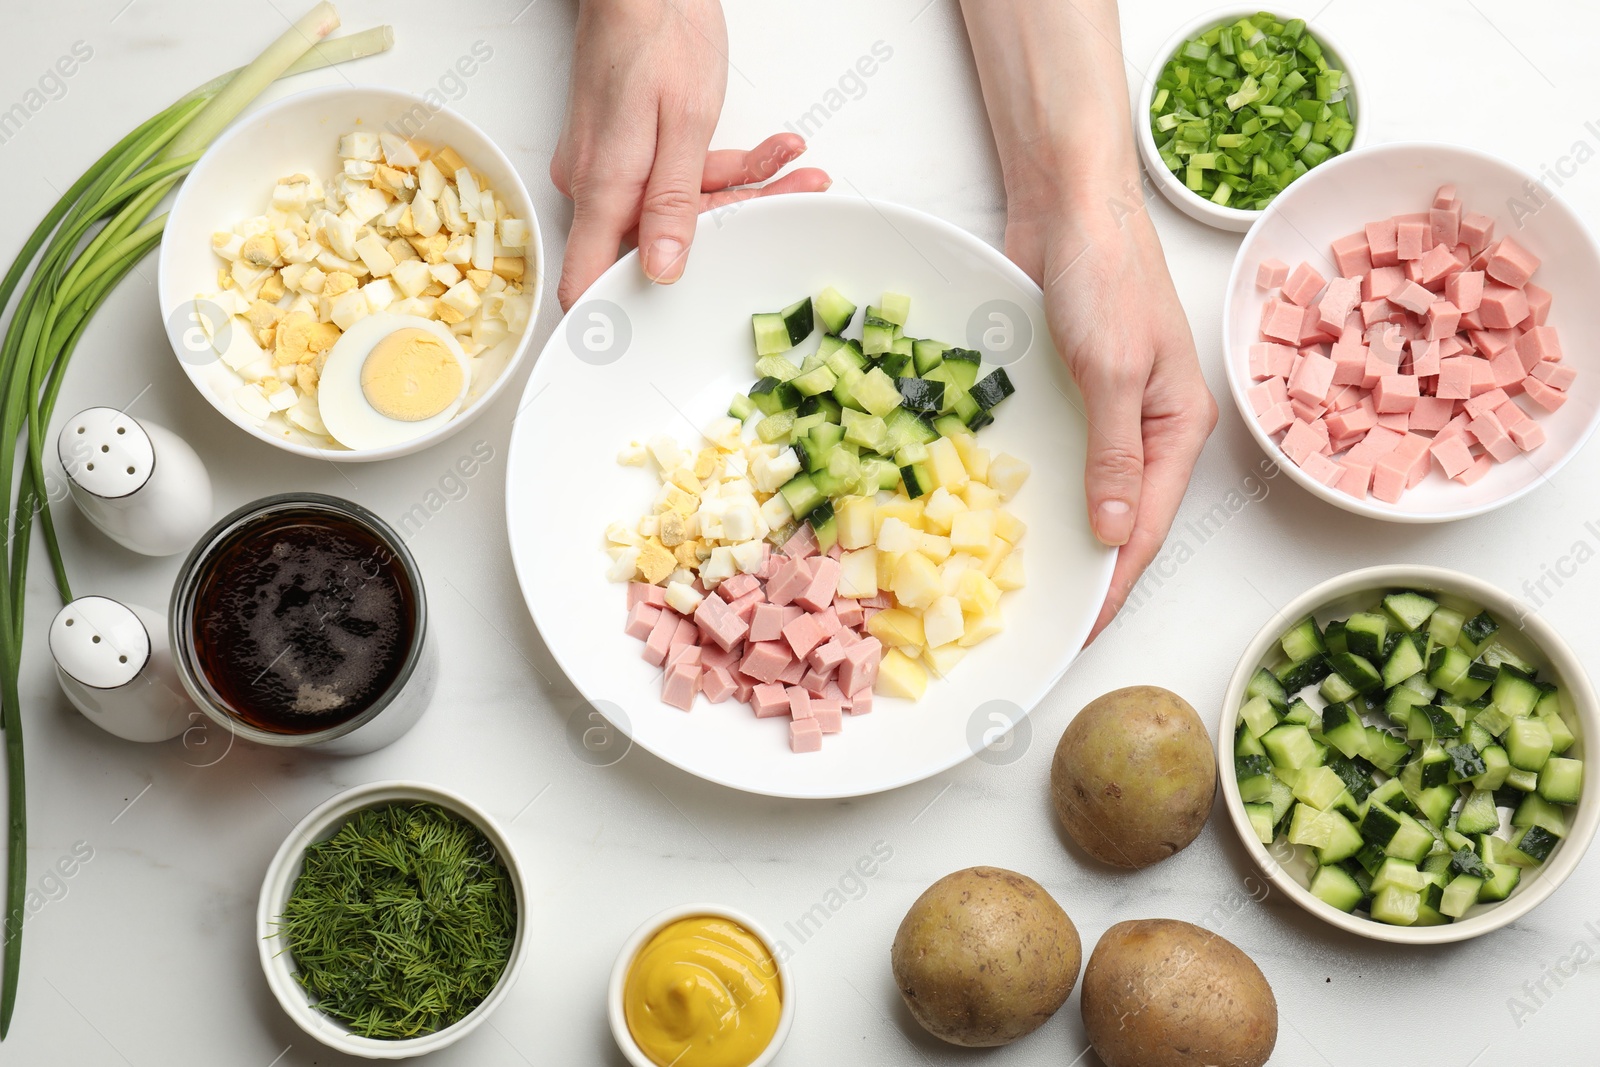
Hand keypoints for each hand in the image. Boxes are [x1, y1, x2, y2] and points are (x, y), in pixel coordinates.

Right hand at [551, 0, 828, 310]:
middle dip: (733, 223)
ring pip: (677, 204)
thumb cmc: (657, 33)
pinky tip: (770, 149)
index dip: (613, 322)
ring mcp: (607, 166)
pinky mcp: (623, 148)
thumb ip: (674, 202)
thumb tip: (663, 271)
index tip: (650, 348)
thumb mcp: (683, 123)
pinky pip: (672, 176)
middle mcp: (596, 185)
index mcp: (604, 188)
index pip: (589, 281)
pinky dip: (721, 166)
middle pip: (659, 239)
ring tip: (797, 166)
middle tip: (796, 199)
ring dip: (741, 187)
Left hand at [1005, 189, 1217, 639]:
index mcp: (1177, 426)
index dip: (1114, 583)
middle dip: (1088, 570)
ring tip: (1017, 581)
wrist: (1068, 201)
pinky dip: (1036, 487)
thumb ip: (1114, 454)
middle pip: (1121, 518)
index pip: (1148, 527)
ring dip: (1059, 533)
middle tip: (1039, 618)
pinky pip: (1056, 454)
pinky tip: (1003, 514)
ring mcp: (1107, 409)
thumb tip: (1117, 536)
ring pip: (1086, 490)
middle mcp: (1147, 426)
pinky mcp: (1070, 390)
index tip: (1080, 628)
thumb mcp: (1113, 370)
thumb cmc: (1104, 273)